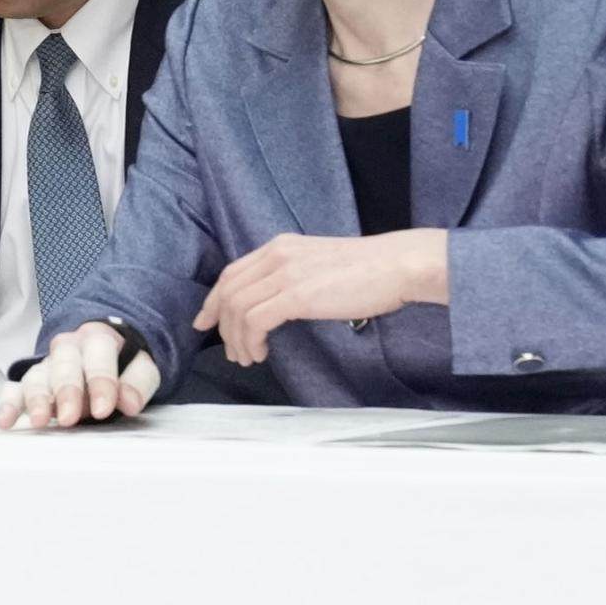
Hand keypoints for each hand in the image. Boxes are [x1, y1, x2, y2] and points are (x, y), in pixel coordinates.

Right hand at [0, 323, 158, 431]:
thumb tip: (129, 403)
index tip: (104, 409)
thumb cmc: (120, 362)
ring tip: (39, 421)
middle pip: (63, 367)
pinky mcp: (29, 382)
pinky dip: (8, 405)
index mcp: (97, 339)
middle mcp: (67, 350)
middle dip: (65, 392)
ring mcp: (46, 366)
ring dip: (36, 400)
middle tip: (69, 418)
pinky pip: (13, 390)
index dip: (101, 383)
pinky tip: (5, 421)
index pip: (98, 357)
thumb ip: (138, 382)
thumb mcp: (141, 366)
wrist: (99, 350)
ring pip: (36, 378)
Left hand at [192, 231, 448, 365]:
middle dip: (220, 325)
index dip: (213, 301)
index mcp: (280, 246)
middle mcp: (277, 255)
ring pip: (237, 308)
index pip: (232, 273)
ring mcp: (286, 273)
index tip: (206, 322)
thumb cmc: (369, 271)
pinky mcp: (297, 294)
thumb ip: (293, 276)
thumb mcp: (318, 264)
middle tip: (229, 350)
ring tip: (248, 357)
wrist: (398, 265)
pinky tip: (261, 352)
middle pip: (228, 291)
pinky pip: (255, 320)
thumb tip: (276, 303)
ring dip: (236, 339)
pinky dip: (251, 340)